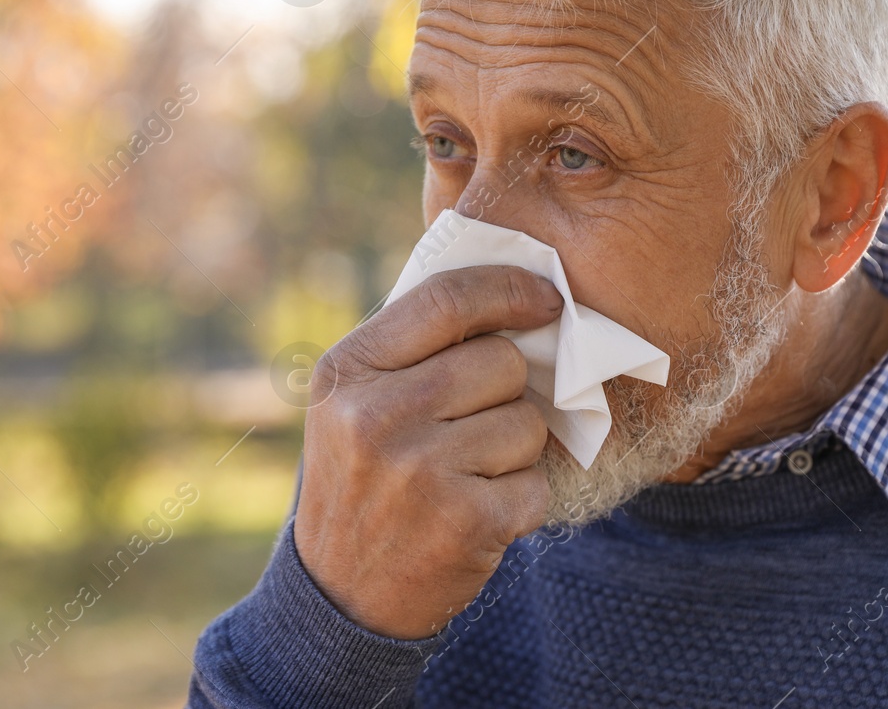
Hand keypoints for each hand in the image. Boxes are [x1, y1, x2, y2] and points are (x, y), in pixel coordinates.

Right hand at [292, 265, 561, 638]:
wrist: (340, 596)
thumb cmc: (364, 480)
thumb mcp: (353, 401)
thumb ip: (414, 345)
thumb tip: (512, 290)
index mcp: (347, 372)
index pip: (446, 301)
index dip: (509, 290)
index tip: (547, 299)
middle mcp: (377, 416)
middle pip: (500, 361)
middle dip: (507, 389)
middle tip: (474, 425)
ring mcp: (421, 471)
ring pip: (526, 422)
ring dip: (514, 449)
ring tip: (467, 474)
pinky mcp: (465, 522)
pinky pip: (536, 483)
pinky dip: (521, 499)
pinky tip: (478, 513)